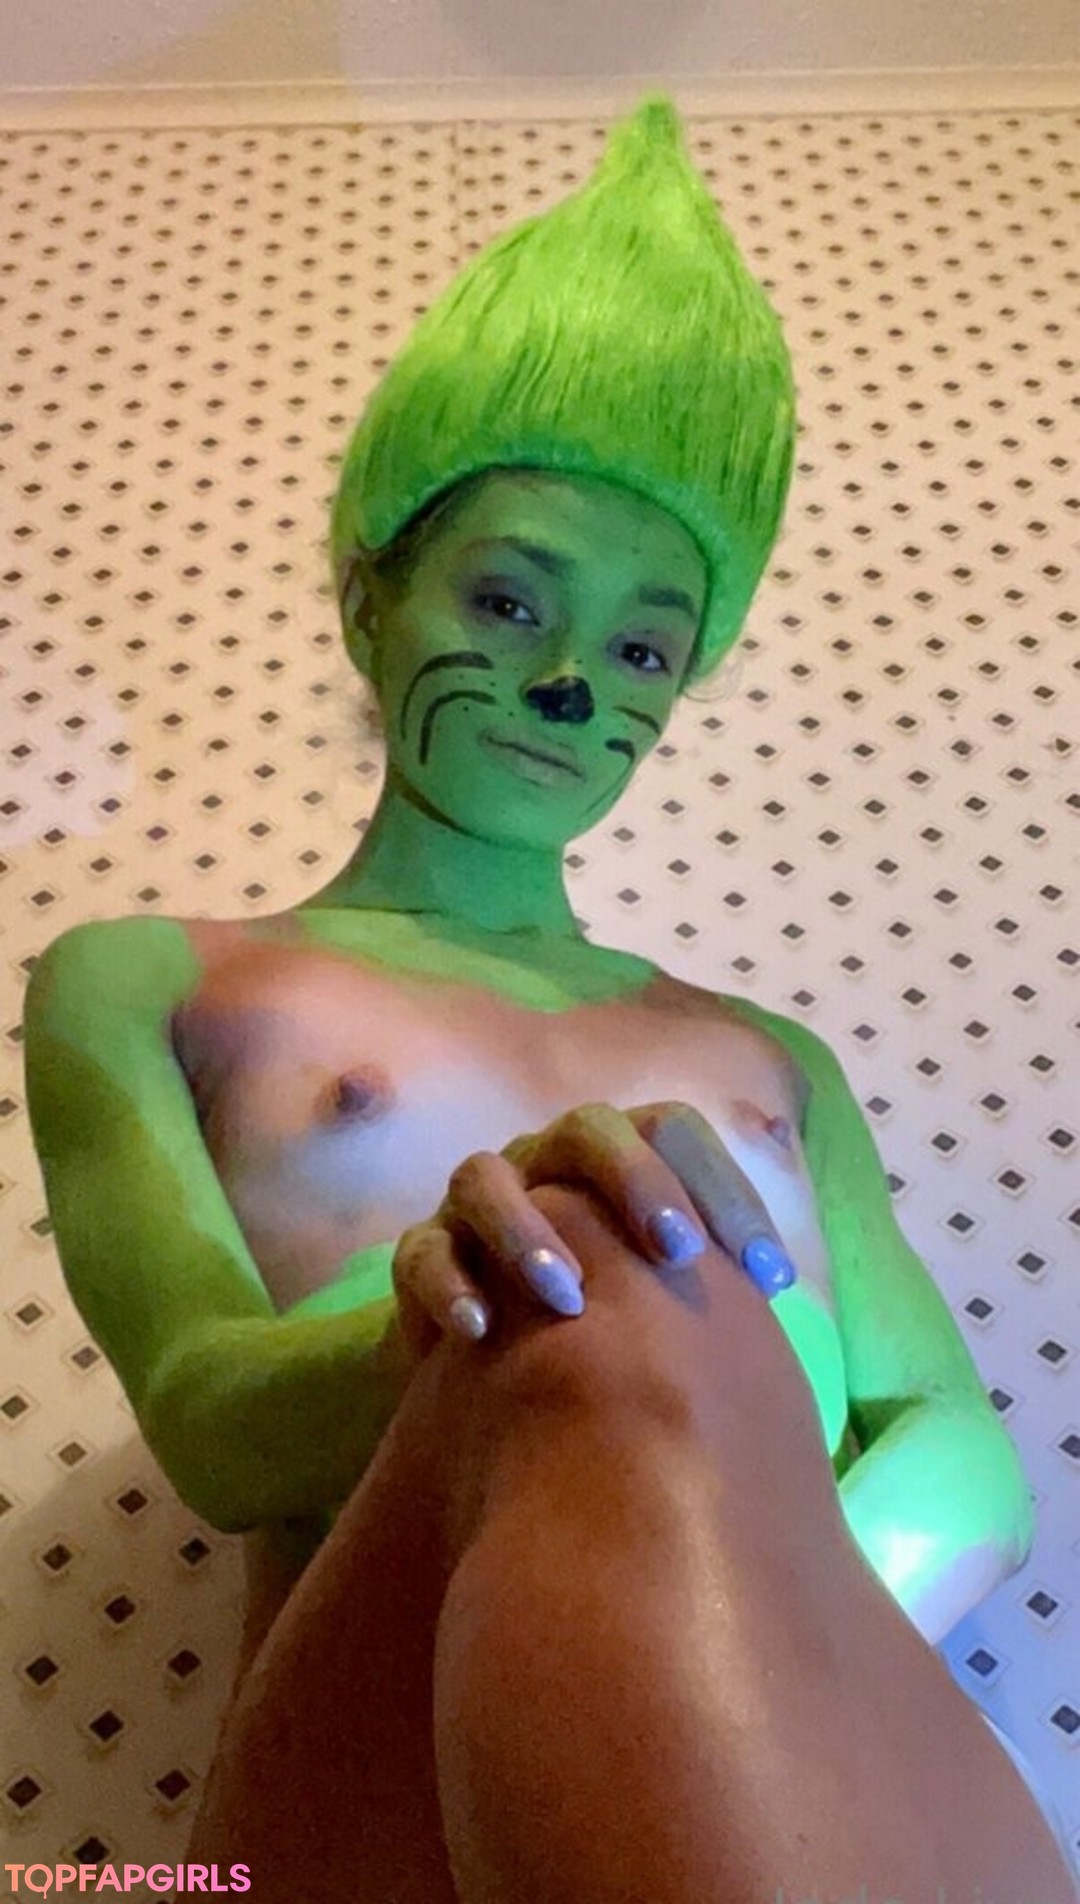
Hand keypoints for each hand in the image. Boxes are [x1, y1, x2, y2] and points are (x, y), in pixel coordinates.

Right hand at [391, 1100, 796, 1362]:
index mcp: (614, 1160)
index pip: (673, 1132)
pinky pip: (422, 1252)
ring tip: (568, 1297)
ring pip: (487, 1179)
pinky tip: (481, 1331)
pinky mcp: (424, 1254)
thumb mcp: (663, 1297)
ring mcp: (477, 1203)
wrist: (499, 1372)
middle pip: (590, 1131)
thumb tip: (778, 1287)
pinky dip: (449, 1285)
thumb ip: (711, 1282)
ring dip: (529, 1231)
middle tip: (678, 1250)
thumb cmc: (606, 1325)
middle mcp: (547, 1162)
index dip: (726, 1191)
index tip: (770, 1279)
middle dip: (637, 1181)